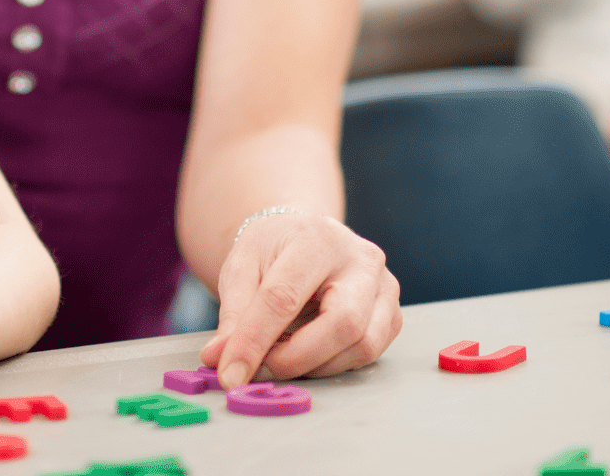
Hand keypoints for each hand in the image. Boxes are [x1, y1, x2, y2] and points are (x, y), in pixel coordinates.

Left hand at [201, 212, 400, 383]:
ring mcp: (384, 288)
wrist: (305, 236)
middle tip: (263, 368)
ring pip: (361, 345)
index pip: (285, 296)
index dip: (254, 341)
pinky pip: (368, 353)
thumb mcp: (242, 268)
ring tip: (282, 355)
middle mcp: (362, 260)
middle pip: (342, 322)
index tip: (229, 373)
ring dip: (315, 365)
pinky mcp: (391, 314)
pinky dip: (332, 363)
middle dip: (297, 358)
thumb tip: (218, 360)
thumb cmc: (274, 250)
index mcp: (317, 238)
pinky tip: (307, 353)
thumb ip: (233, 315)